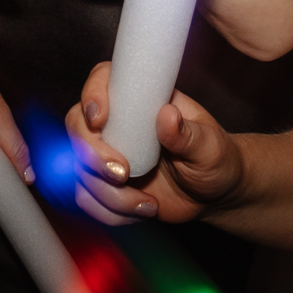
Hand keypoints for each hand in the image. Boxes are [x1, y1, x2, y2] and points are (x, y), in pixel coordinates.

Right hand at [65, 60, 240, 227]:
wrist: (213, 193)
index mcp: (142, 97)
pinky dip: (110, 212)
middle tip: (123, 174)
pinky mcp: (104, 184)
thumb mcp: (210, 145)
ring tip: (149, 204)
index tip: (100, 119)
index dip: (93, 94)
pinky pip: (86, 198)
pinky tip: (143, 210)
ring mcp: (108, 152)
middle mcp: (118, 121)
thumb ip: (188, 133)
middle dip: (92, 155)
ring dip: (109, 195)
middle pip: (77, 125)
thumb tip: (167, 115)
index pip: (103, 79)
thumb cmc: (215, 157)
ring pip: (80, 169)